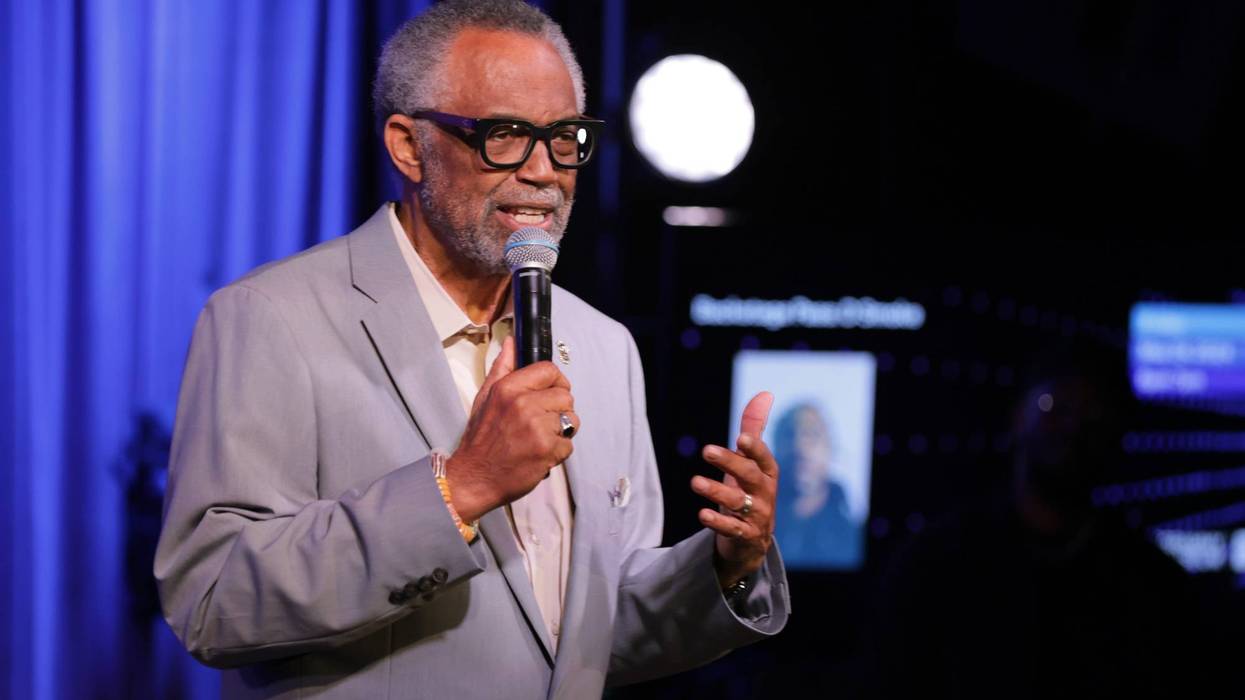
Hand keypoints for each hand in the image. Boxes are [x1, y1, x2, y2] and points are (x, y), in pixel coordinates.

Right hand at [446, 336, 579, 521]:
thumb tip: (512, 342)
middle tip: (542, 423)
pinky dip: (558, 452)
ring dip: (561, 431)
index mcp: (509, 388)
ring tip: (540, 438)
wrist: (474, 477)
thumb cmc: (480, 439)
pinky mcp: (547, 450)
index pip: (550, 370)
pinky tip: (539, 454)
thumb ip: (502, 368)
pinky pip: (569, 445)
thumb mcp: (485, 397)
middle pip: (566, 396)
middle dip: (559, 410)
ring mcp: (537, 428)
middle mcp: (524, 404)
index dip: (556, 381)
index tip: (552, 392)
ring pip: (571, 420)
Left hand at [691, 391, 778, 589]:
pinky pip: (732, 529)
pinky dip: (718, 522)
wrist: (752, 540)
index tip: (741, 437)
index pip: (764, 458)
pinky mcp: (745, 536)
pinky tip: (701, 513)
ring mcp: (757, 516)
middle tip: (707, 450)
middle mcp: (765, 494)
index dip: (755, 448)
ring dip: (716, 491)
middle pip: (749, 476)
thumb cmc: (749, 491)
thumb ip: (754, 429)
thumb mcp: (750, 461)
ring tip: (695, 482)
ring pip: (738, 503)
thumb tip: (765, 393)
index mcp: (767, 473)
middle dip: (729, 463)